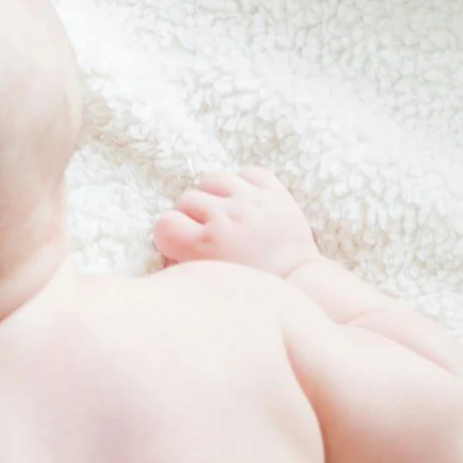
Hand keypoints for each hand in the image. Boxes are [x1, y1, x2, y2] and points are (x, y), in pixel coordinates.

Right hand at [153, 167, 320, 276]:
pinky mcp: (275, 193)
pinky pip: (247, 172)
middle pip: (186, 199)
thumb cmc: (249, 290)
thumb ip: (181, 266)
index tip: (178, 245)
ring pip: (212, 179)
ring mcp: (252, 201)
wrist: (298, 285)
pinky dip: (240, 183)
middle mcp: (226, 217)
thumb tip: (168, 249)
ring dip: (210, 195)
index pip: (163, 223)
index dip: (168, 235)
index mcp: (205, 245)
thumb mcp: (208, 285)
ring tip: (219, 212)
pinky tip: (241, 200)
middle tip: (201, 232)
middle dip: (189, 216)